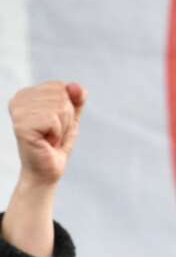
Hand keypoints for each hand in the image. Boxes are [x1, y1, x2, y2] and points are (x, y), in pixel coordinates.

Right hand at [3, 82, 85, 256]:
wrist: (48, 170)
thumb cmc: (56, 143)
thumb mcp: (71, 117)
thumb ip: (76, 99)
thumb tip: (76, 86)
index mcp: (28, 94)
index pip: (62, 87)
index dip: (68, 108)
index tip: (55, 123)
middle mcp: (19, 99)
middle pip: (62, 96)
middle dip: (66, 118)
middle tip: (53, 133)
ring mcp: (18, 112)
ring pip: (60, 107)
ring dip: (62, 127)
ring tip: (49, 137)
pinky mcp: (21, 125)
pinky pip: (54, 120)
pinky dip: (57, 134)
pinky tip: (46, 142)